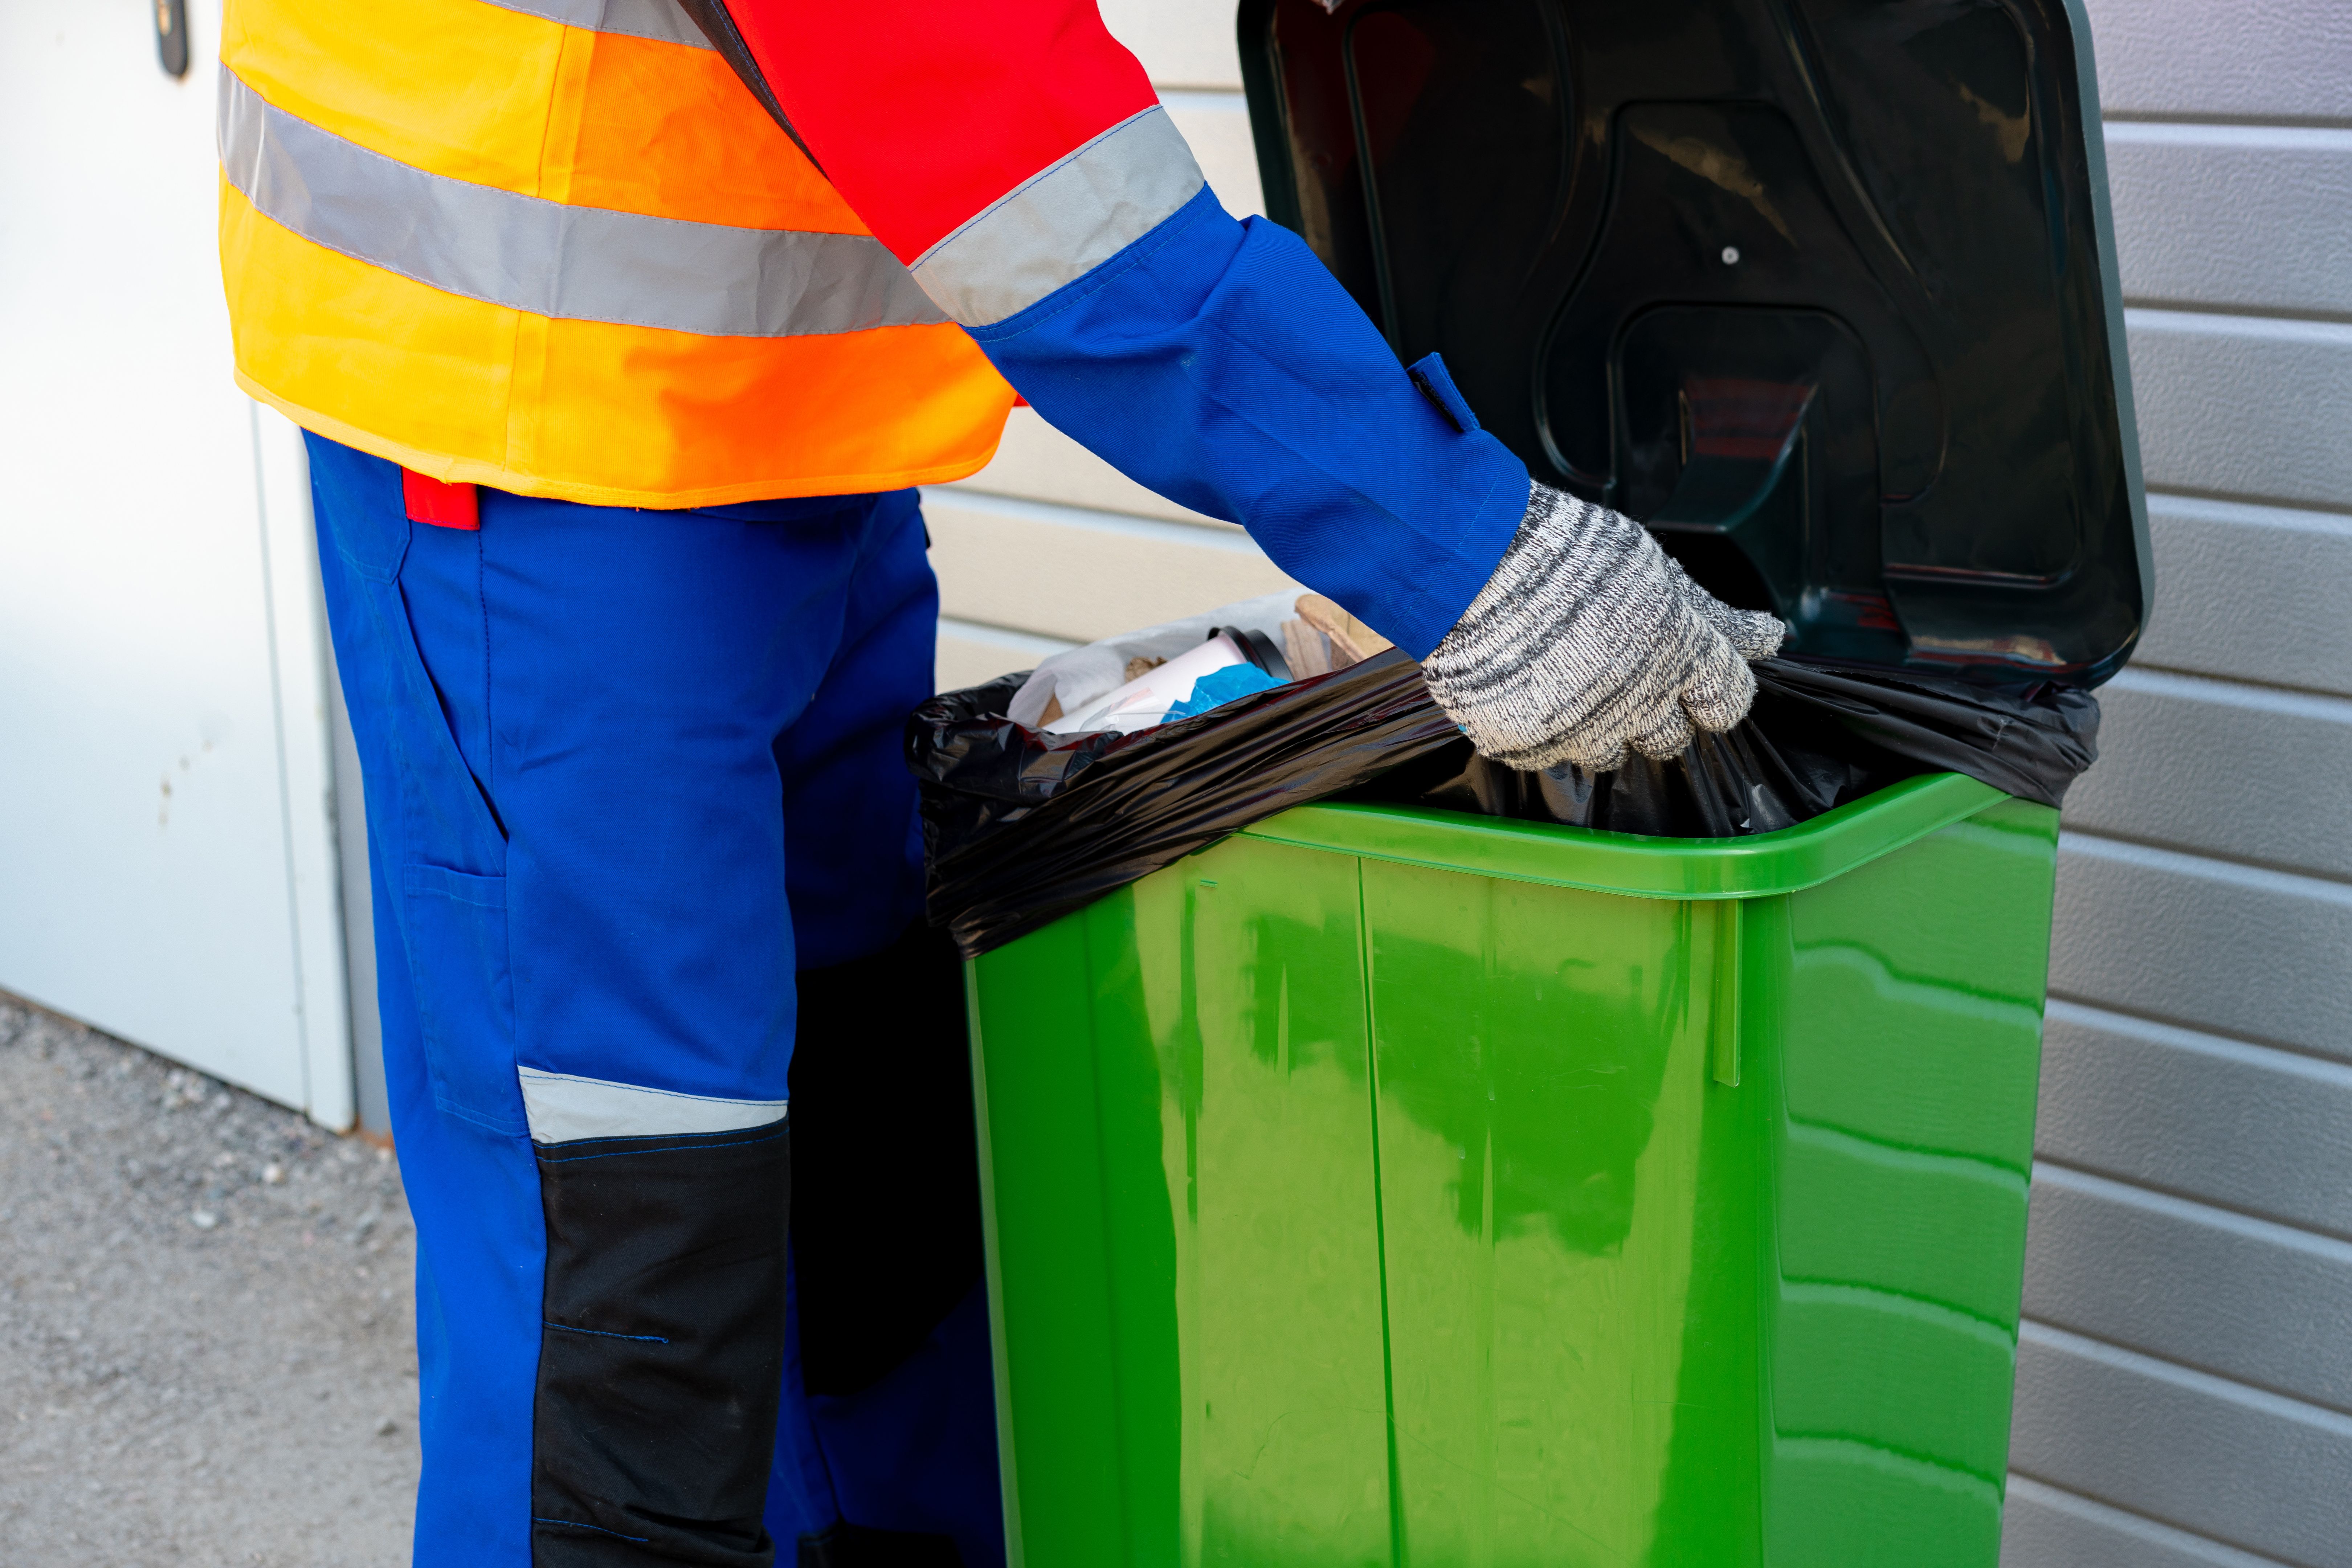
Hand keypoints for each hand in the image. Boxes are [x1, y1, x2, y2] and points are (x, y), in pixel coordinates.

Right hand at [1421, 482, 1785, 771]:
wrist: (1475, 564)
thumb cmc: (1568, 552)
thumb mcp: (1652, 568)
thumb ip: (1708, 612)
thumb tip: (1769, 636)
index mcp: (1680, 653)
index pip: (1729, 700)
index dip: (1717, 694)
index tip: (1702, 683)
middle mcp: (1639, 703)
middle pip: (1671, 739)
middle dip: (1658, 714)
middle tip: (1628, 677)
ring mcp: (1581, 729)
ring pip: (1610, 754)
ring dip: (1600, 727)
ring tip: (1570, 682)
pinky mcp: (1529, 744)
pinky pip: (1549, 754)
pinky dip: (1545, 729)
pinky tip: (1531, 690)